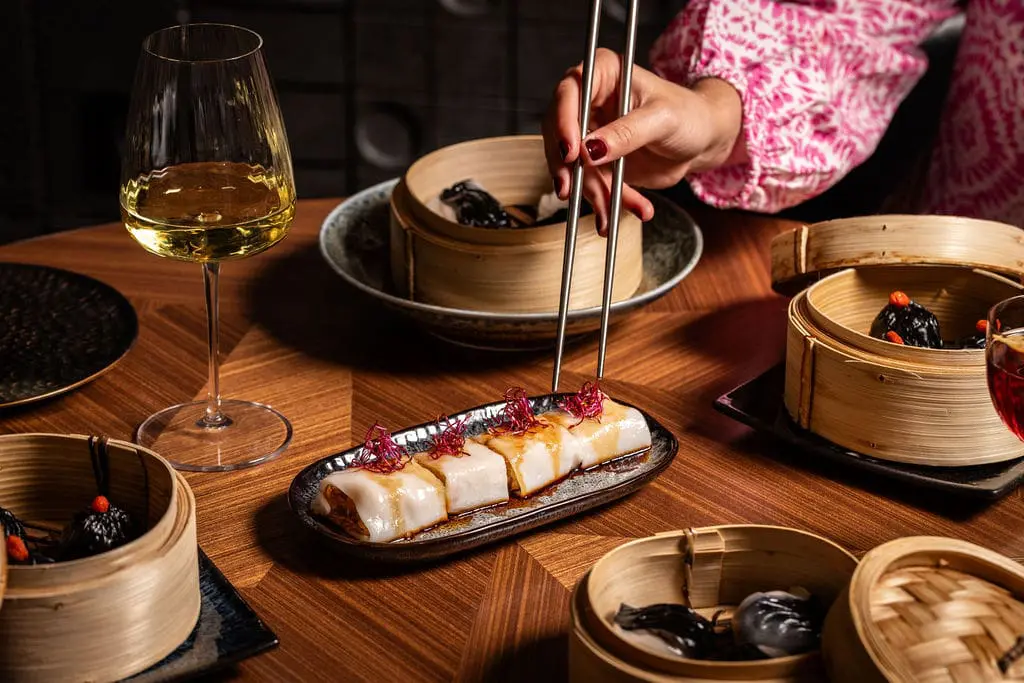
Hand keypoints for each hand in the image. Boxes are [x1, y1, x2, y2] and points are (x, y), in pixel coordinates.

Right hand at [542, 48, 744, 234]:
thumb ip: (626, 132)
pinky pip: (593, 184)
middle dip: (567, 167)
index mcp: (604, 75)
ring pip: (574, 166)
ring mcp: (592, 134)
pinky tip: (635, 209)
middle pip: (560, 133)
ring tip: (608, 213)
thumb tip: (590, 149)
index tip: (571, 152)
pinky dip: (608, 201)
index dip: (563, 122)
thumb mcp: (661, 119)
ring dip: (591, 192)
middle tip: (571, 190)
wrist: (703, 141)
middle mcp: (591, 102)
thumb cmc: (690, 115)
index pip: (569, 92)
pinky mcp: (599, 162)